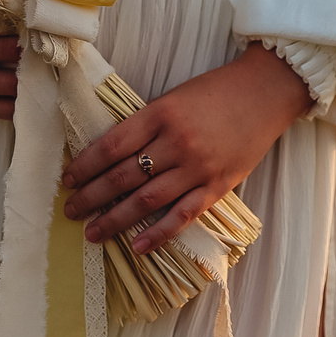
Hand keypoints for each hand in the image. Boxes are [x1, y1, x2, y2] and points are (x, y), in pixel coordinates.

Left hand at [61, 44, 311, 253]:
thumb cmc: (218, 90)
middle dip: (91, 196)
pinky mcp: (218, 186)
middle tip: (70, 210)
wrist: (267, 91)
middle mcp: (176, 142)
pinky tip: (137, 246)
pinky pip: (183, 215)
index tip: (68, 180)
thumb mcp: (175, 97)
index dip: (85, 166)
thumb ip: (147, 124)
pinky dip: (159, 234)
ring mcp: (198, 167)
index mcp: (161, 113)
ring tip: (92, 232)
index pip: (111, 146)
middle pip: (123, 176)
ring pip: (147, 201)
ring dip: (115, 219)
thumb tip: (111, 155)